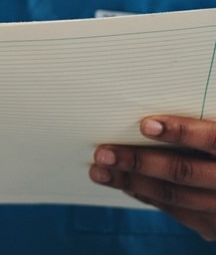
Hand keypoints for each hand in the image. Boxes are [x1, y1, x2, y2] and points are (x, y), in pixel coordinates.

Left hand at [90, 115, 215, 239]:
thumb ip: (206, 120)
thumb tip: (162, 94)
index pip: (213, 139)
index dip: (180, 131)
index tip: (145, 124)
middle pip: (185, 171)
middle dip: (140, 162)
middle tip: (104, 152)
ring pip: (175, 195)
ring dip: (132, 182)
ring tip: (100, 170)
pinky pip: (178, 211)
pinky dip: (148, 197)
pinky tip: (126, 184)